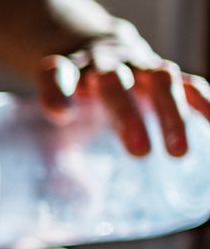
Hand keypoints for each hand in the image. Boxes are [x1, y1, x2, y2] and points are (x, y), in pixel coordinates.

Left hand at [36, 0, 209, 156]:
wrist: (89, 46)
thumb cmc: (70, 94)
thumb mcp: (53, 116)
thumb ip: (59, 155)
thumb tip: (85, 202)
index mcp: (66, 70)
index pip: (56, 74)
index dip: (56, 92)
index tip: (62, 114)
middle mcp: (102, 63)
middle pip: (112, 81)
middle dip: (127, 115)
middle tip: (139, 153)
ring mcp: (136, 65)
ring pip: (159, 79)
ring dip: (170, 113)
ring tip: (178, 153)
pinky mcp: (162, 72)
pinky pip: (189, 84)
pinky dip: (204, 103)